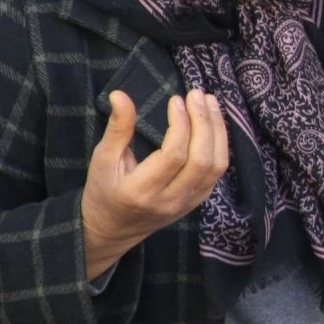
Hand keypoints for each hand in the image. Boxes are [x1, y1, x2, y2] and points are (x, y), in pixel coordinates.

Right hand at [81, 89, 228, 281]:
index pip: (173, 156)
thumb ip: (117, 128)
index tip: (176, 99)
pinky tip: (214, 123)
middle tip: (198, 94)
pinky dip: (220, 144)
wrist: (113, 229)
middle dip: (204, 123)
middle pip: (201, 160)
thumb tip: (120, 94)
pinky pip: (218, 172)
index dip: (180, 125)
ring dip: (218, 131)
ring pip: (216, 166)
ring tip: (209, 102)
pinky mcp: (199, 201)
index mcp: (141, 191)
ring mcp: (188, 203)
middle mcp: (170, 200)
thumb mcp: (102, 159)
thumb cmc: (103, 190)